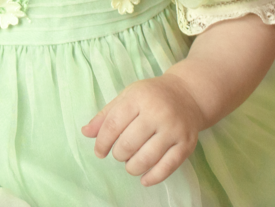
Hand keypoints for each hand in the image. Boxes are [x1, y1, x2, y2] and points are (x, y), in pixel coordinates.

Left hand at [80, 74, 206, 186]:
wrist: (188, 94)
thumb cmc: (152, 96)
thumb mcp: (127, 97)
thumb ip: (106, 115)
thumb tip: (85, 133)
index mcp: (139, 98)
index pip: (113, 125)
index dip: (102, 143)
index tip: (99, 152)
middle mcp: (158, 113)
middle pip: (128, 144)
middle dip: (118, 155)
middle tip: (119, 154)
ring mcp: (174, 129)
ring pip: (146, 158)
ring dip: (133, 167)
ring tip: (130, 165)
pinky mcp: (186, 144)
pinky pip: (167, 167)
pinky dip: (153, 177)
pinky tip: (144, 179)